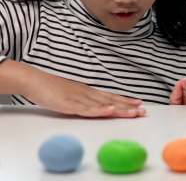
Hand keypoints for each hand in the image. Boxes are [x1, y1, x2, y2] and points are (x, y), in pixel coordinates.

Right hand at [22, 63, 145, 117]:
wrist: (34, 80)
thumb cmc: (50, 88)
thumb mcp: (71, 94)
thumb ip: (82, 100)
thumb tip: (93, 105)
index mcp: (88, 91)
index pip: (110, 96)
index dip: (125, 100)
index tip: (138, 103)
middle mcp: (87, 93)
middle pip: (111, 101)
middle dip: (128, 107)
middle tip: (143, 111)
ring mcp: (79, 98)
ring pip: (103, 105)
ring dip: (119, 109)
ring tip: (134, 113)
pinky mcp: (69, 104)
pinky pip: (86, 109)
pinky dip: (99, 111)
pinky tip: (110, 111)